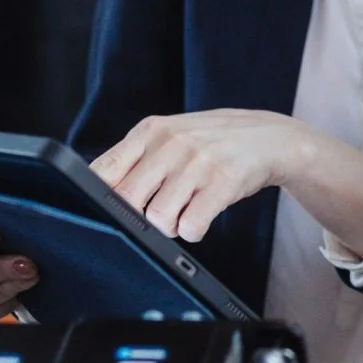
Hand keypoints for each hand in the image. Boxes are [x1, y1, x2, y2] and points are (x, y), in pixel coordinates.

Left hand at [93, 110, 361, 243]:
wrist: (269, 137)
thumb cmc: (211, 142)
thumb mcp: (169, 137)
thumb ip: (133, 160)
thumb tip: (93, 193)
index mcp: (150, 131)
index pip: (103, 171)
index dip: (98, 199)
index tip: (107, 211)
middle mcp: (171, 142)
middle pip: (126, 200)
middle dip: (137, 218)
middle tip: (157, 213)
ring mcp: (198, 161)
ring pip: (158, 218)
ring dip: (169, 226)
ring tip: (184, 213)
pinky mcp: (223, 182)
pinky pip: (191, 226)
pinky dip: (193, 231)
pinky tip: (202, 217)